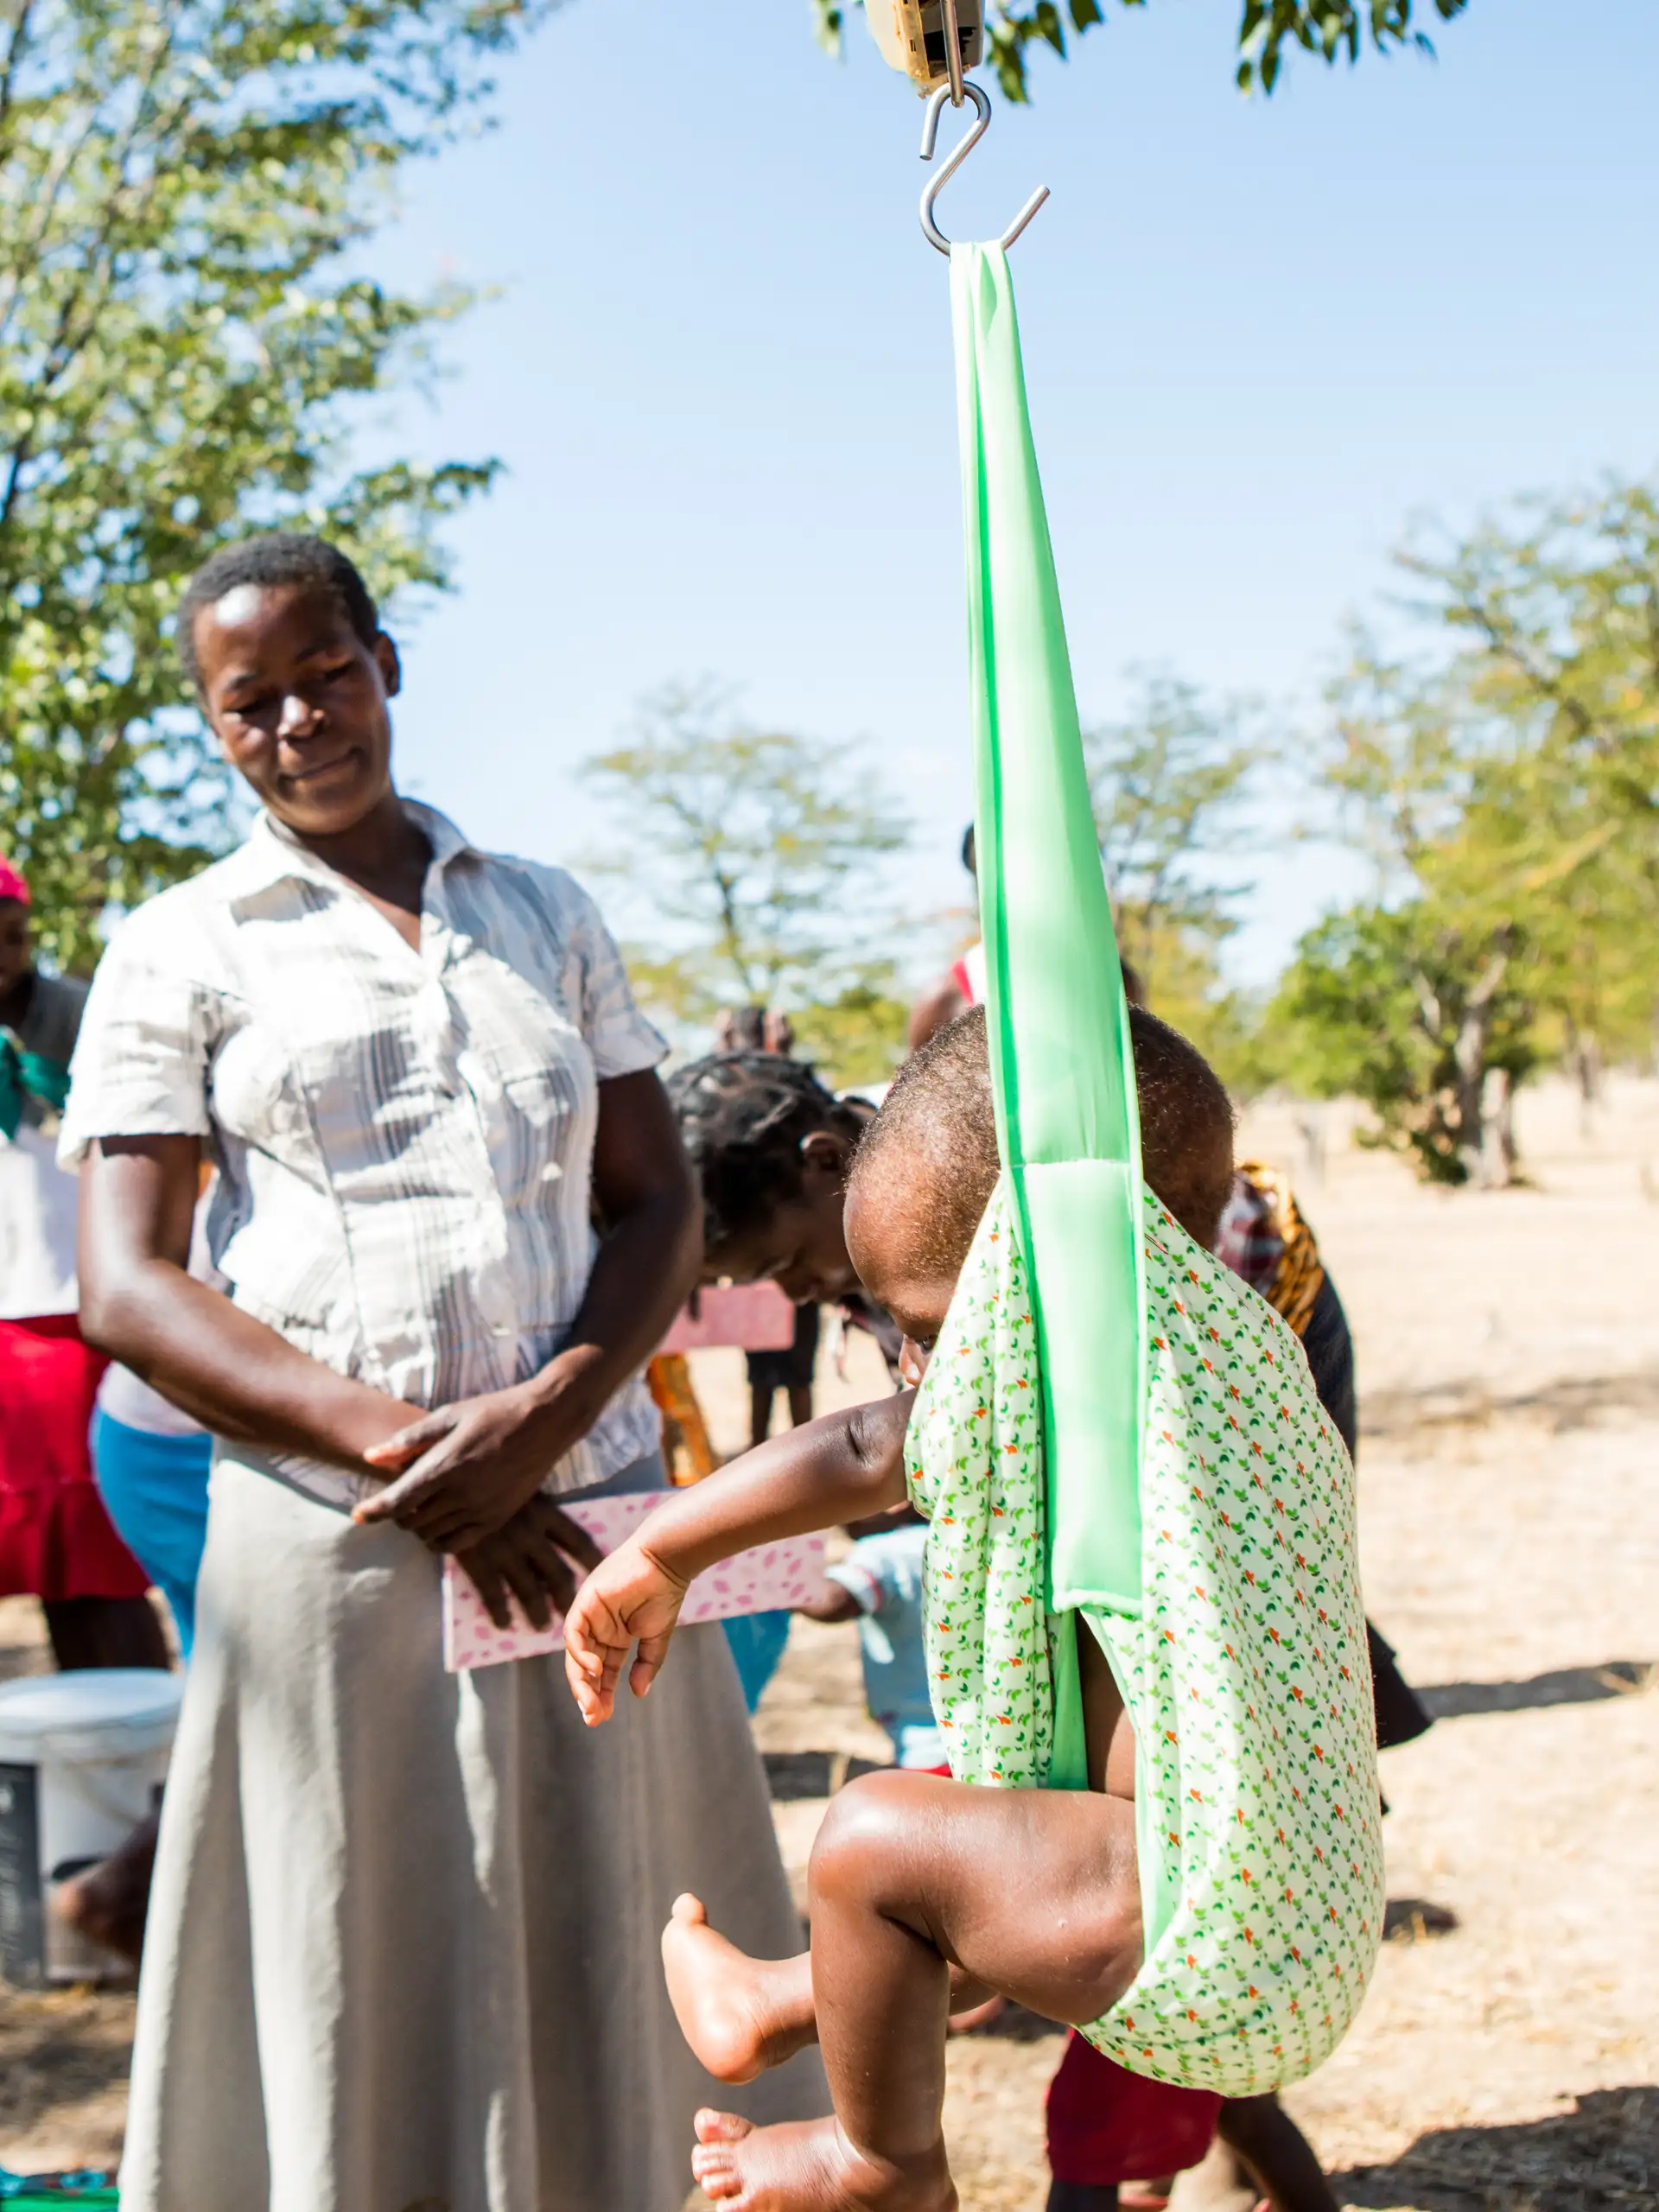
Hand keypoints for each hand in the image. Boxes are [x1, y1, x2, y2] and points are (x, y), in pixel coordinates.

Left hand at [353, 1354, 605, 1549]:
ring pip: (432, 1535)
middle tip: (400, 1497)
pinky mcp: (497, 1519)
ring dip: (418, 1526)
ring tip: (421, 1508)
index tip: (358, 1515)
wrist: (544, 1422)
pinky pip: (457, 1544)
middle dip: (397, 1513)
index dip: (373, 1511)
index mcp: (446, 1466)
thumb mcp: (449, 1416)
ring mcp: (481, 1509)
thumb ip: (408, 1441)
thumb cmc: (493, 1413)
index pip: (397, 1501)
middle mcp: (462, 1493)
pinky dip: (440, 1540)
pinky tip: (440, 1524)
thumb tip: (370, 1456)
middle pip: (411, 1521)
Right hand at [456, 1493, 606, 1632]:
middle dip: (565, 1596)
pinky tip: (504, 1624)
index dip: (592, 1560)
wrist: (444, 1481)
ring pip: (529, 1590)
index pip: (578, 1540)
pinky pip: (493, 1594)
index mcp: (543, 1511)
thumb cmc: (485, 1476)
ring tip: (542, 1625)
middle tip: (571, 1612)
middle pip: (557, 1573)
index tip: (602, 1574)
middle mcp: (529, 1533)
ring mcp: (503, 1550)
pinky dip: (500, 1612)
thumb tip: (551, 1530)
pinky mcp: (477, 1560)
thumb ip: (535, 1506)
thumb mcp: (519, 1484)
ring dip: (537, 1611)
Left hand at [562, 1534, 688, 1726]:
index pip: (603, 1672)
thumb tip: (638, 1694)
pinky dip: (580, 1653)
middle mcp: (599, 1628)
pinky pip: (574, 1634)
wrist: (666, 1562)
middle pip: (586, 1668)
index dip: (602, 1694)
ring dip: (582, 1682)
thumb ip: (646, 1664)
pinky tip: (595, 1670)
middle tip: (594, 1718)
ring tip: (592, 1705)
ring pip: (576, 1655)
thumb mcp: (657, 1637)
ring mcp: (590, 1616)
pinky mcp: (584, 1603)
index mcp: (615, 1636)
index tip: (603, 1717)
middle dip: (588, 1694)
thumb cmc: (664, 1593)